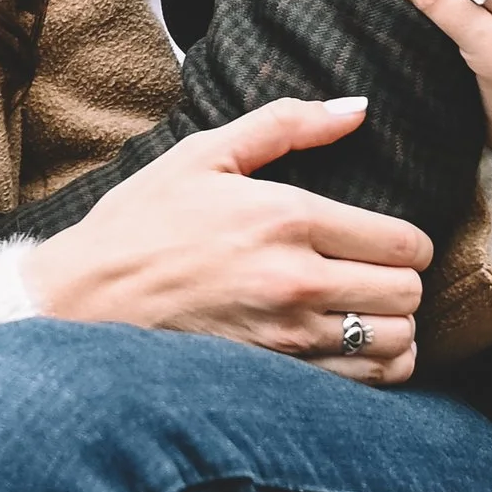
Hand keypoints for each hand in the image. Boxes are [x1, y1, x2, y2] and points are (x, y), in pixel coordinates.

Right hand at [24, 94, 432, 382]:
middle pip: (408, 293)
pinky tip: (350, 349)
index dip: (410, 243)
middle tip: (376, 275)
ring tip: (366, 313)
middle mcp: (296, 281)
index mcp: (286, 217)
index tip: (389, 242)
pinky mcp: (274, 376)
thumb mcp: (204, 153)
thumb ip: (287, 124)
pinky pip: (363, 384)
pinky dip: (373, 369)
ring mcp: (286, 337)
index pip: (403, 242)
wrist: (82, 300)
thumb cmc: (141, 223)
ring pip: (394, 343)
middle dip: (404, 283)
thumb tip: (356, 108)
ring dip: (391, 328)